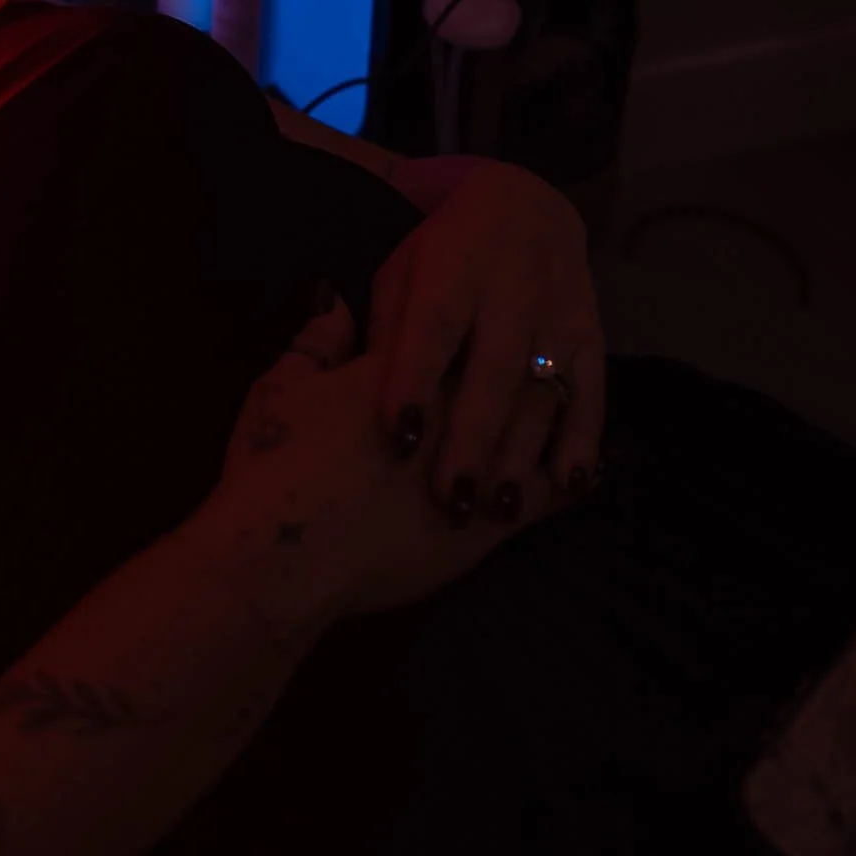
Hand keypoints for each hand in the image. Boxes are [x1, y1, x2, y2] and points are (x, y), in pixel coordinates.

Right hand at [210, 294, 572, 622]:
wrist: (283, 557)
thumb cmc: (273, 471)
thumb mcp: (278, 391)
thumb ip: (317, 341)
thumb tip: (337, 298)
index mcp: (405, 364)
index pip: (453, 332)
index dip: (465, 330)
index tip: (472, 324)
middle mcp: (454, 405)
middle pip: (507, 368)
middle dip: (519, 364)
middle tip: (525, 362)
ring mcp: (479, 465)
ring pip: (537, 425)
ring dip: (549, 416)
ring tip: (556, 413)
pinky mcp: (490, 526)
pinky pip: (549, 494)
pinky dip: (567, 478)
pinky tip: (582, 476)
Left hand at [365, 164, 604, 522]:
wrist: (524, 206)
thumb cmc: (440, 255)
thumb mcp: (399, 274)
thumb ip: (382, 331)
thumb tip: (353, 390)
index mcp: (451, 266)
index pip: (432, 327)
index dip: (416, 381)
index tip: (399, 437)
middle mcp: (512, 288)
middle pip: (492, 368)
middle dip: (472, 436)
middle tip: (451, 500)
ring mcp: (558, 312)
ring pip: (543, 389)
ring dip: (524, 452)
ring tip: (498, 509)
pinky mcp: (591, 335)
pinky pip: (592, 392)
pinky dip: (582, 439)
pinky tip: (567, 486)